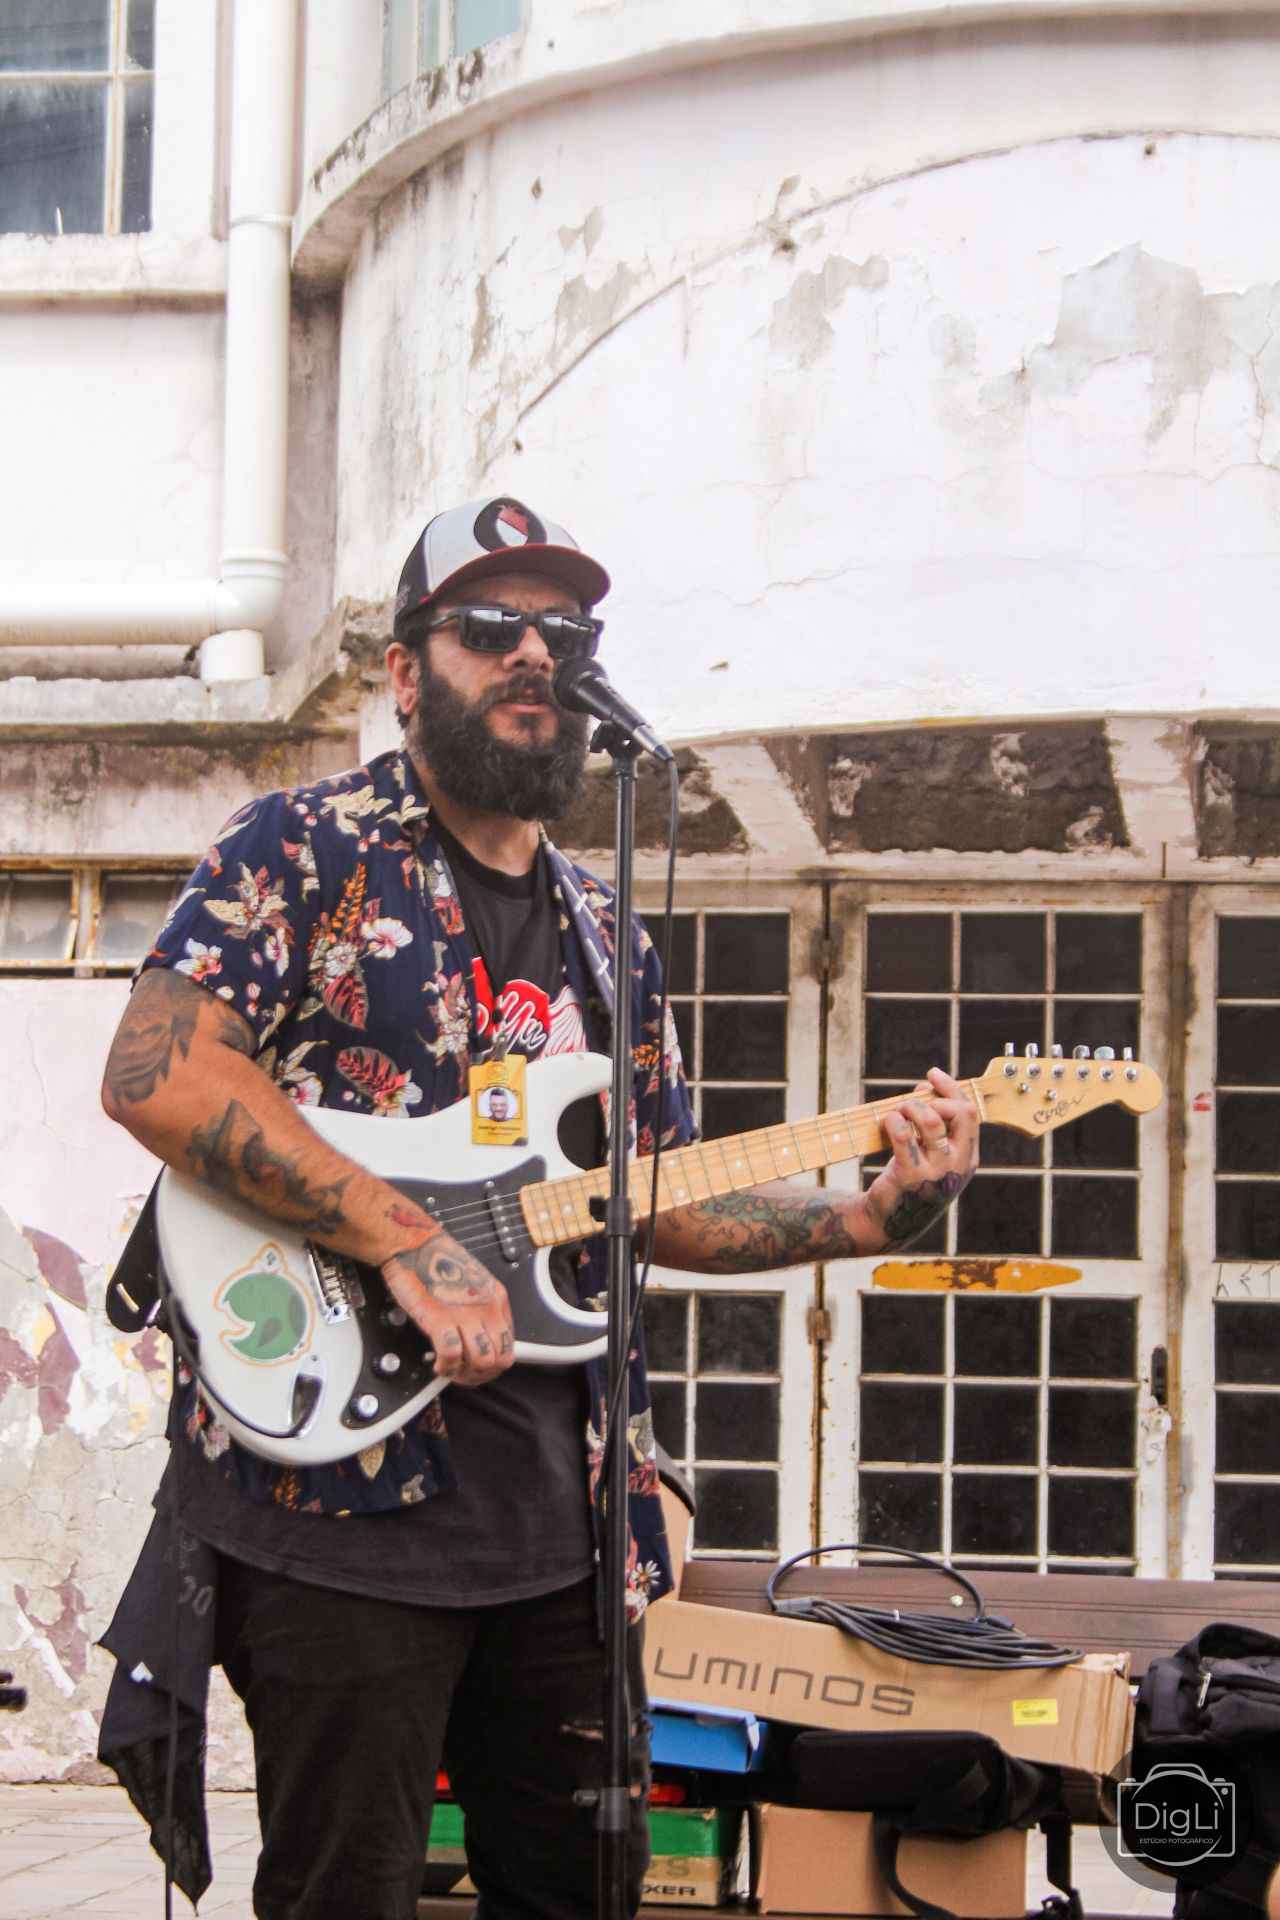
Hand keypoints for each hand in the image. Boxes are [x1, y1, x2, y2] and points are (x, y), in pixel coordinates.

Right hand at [381, 1231, 515, 1386]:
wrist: (414, 1244)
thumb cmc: (436, 1261)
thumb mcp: (473, 1283)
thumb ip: (480, 1309)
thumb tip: (479, 1338)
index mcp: (497, 1299)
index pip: (509, 1346)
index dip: (493, 1365)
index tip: (478, 1368)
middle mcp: (486, 1308)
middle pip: (500, 1359)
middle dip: (481, 1375)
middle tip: (464, 1374)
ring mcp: (465, 1314)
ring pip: (482, 1362)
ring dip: (465, 1375)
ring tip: (451, 1370)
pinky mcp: (440, 1318)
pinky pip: (452, 1355)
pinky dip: (446, 1367)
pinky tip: (439, 1364)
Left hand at [865, 1068, 979, 1250]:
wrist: (890, 1220)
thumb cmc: (911, 1178)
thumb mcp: (931, 1152)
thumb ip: (934, 1119)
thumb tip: (927, 1085)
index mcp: (969, 1157)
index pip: (970, 1112)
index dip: (951, 1087)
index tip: (932, 1074)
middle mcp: (959, 1165)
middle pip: (961, 1113)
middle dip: (936, 1096)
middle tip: (912, 1101)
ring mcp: (937, 1172)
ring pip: (932, 1120)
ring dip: (911, 1106)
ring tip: (898, 1111)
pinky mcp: (910, 1175)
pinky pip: (903, 1134)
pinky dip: (893, 1120)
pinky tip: (888, 1122)